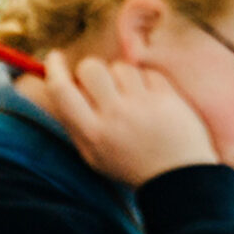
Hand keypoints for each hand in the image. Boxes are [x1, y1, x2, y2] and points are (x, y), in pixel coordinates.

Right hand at [41, 51, 217, 187]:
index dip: (54, 69)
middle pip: (91, 68)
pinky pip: (148, 72)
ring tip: (131, 96)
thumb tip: (63, 86)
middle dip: (91, 70)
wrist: (179, 177)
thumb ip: (77, 124)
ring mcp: (143, 105)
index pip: (62, 91)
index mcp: (92, 132)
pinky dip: (147, 81)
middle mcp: (115, 115)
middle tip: (101, 83)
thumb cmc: (133, 165)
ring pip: (121, 67)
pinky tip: (151, 99)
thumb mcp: (94, 155)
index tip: (55, 56)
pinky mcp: (167, 97)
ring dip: (122, 76)